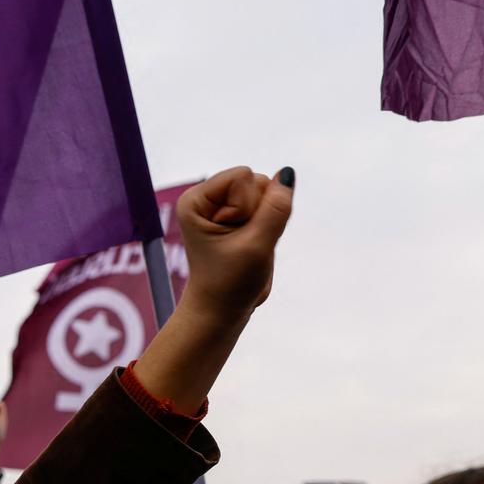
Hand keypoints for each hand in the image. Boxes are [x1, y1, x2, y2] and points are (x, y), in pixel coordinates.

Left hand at [174, 167, 291, 319]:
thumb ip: (276, 209)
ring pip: (266, 194)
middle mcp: (206, 198)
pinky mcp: (236, 216)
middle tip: (243, 245)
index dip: (250, 208)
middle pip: (256, 182)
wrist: (221, 311)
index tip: (234, 238)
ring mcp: (222, 206)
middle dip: (259, 215)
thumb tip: (287, 173)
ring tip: (247, 247)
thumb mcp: (257, 245)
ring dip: (265, 223)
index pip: (245, 176)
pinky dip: (267, 227)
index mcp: (196, 200)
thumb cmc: (230, 282)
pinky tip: (252, 245)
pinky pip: (268, 207)